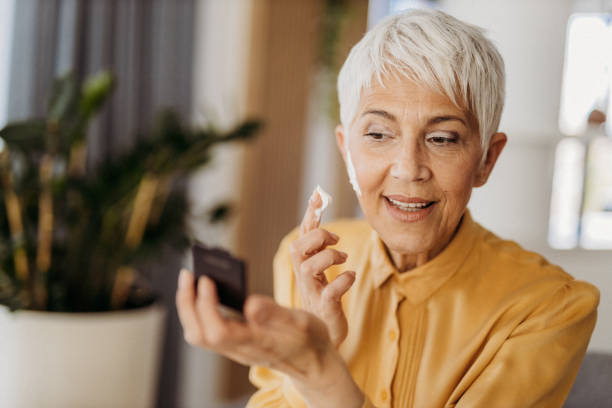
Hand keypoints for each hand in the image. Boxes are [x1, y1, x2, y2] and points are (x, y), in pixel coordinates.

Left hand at [175, 269, 362, 406]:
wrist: (314, 364)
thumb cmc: (310, 341)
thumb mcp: (302, 323)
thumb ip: (276, 314)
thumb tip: (250, 303)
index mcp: (256, 343)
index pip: (218, 331)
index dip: (206, 306)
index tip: (206, 279)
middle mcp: (240, 349)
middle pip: (199, 334)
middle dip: (187, 304)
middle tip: (187, 273)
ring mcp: (235, 349)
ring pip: (200, 334)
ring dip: (189, 308)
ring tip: (191, 279)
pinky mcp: (236, 344)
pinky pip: (208, 330)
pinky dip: (199, 311)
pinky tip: (205, 291)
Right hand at [289, 189, 355, 347]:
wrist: (325, 335)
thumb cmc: (323, 297)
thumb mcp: (320, 267)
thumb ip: (319, 241)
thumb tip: (319, 205)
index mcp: (303, 264)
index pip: (302, 234)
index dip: (309, 214)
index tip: (319, 195)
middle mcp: (303, 277)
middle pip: (298, 248)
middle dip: (317, 237)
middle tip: (336, 240)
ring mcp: (312, 292)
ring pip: (309, 268)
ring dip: (328, 257)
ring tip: (344, 258)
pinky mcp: (325, 308)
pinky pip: (331, 291)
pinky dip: (343, 280)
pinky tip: (351, 276)